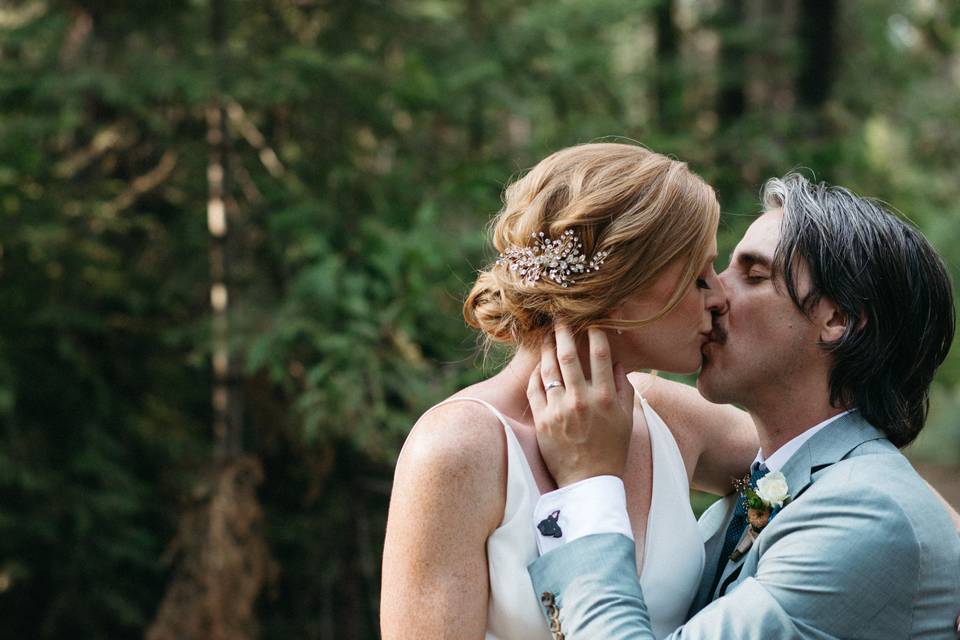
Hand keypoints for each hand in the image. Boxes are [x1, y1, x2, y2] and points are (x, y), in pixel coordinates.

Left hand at [527, 323, 633, 487]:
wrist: (589, 482)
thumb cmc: (611, 450)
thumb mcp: (626, 418)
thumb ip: (623, 387)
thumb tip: (617, 361)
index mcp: (605, 398)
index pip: (600, 355)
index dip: (595, 334)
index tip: (592, 322)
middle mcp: (581, 400)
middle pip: (569, 356)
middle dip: (564, 333)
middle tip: (560, 318)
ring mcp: (559, 410)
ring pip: (549, 369)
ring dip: (547, 349)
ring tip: (546, 336)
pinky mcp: (541, 420)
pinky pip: (534, 389)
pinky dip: (535, 374)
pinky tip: (538, 365)